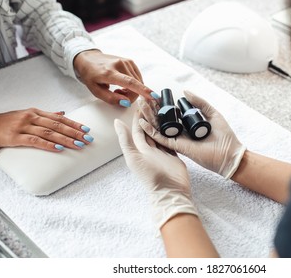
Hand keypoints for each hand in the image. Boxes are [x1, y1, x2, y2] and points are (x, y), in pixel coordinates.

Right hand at [0, 109, 92, 150]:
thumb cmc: (7, 122)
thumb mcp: (27, 115)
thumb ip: (45, 115)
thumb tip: (62, 113)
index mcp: (36, 112)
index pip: (59, 118)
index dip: (74, 124)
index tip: (87, 129)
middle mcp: (31, 118)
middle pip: (58, 125)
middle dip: (75, 132)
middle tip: (88, 138)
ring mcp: (23, 127)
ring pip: (49, 133)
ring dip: (66, 139)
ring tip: (79, 144)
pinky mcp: (16, 137)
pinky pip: (35, 141)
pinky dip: (48, 144)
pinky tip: (59, 148)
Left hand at [73, 50, 158, 106]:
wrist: (88, 58)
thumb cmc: (91, 75)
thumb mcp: (96, 91)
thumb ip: (111, 98)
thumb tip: (126, 102)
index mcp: (109, 73)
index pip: (130, 82)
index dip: (142, 90)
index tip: (153, 96)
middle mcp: (120, 65)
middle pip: (136, 86)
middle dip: (131, 96)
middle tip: (119, 95)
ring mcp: (126, 62)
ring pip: (138, 83)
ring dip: (132, 90)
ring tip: (119, 88)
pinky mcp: (130, 62)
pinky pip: (138, 78)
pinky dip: (134, 84)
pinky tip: (123, 83)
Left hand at [114, 111, 197, 228]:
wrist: (170, 191)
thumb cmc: (150, 175)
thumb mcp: (133, 156)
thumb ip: (125, 139)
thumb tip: (116, 121)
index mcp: (139, 149)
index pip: (138, 128)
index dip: (139, 115)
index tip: (141, 102)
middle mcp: (150, 149)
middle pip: (150, 128)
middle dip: (150, 114)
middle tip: (153, 99)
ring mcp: (163, 151)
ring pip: (161, 131)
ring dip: (161, 120)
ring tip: (164, 106)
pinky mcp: (174, 154)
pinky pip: (172, 138)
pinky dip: (172, 130)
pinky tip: (174, 120)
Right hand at [138, 91, 245, 178]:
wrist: (229, 154)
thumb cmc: (224, 136)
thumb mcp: (212, 113)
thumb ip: (199, 103)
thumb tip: (184, 92)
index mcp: (188, 125)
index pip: (171, 114)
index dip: (162, 105)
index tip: (153, 96)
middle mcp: (181, 132)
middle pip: (162, 120)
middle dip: (152, 109)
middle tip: (143, 99)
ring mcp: (178, 140)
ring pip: (159, 127)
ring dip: (148, 117)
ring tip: (139, 106)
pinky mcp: (177, 146)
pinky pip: (161, 138)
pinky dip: (150, 131)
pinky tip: (142, 122)